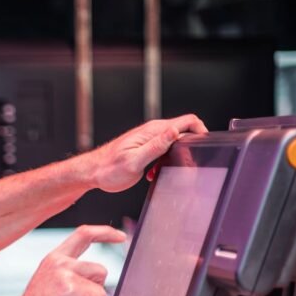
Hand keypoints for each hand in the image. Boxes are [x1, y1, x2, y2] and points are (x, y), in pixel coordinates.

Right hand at [7, 225, 124, 295]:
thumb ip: (70, 276)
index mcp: (53, 259)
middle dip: (93, 292)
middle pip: (100, 270)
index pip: (83, 235)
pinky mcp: (74, 289)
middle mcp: (60, 262)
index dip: (105, 233)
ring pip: (101, 287)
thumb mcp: (50, 286)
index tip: (120, 237)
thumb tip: (96, 282)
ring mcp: (66, 274)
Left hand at [85, 114, 206, 192]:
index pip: (188, 121)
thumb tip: (174, 131)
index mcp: (153, 131)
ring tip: (160, 172)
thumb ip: (156, 146)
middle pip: (185, 132)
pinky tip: (153, 174)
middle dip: (189, 149)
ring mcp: (150, 139)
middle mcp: (153, 132)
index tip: (202, 149)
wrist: (93, 173)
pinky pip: (165, 152)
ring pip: (175, 144)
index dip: (201, 131)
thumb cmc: (109, 169)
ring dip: (175, 159)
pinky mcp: (146, 149)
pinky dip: (164, 164)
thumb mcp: (134, 161)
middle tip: (182, 168)